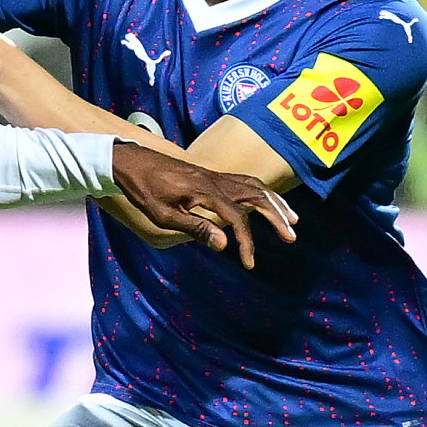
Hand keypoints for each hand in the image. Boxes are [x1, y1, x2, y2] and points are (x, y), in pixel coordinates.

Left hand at [109, 138, 295, 267]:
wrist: (134, 163)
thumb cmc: (145, 191)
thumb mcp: (164, 216)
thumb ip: (196, 228)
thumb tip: (224, 245)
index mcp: (206, 192)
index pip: (238, 218)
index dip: (247, 242)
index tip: (249, 264)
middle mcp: (217, 180)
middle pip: (257, 196)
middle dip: (277, 217)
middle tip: (292, 237)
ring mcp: (216, 175)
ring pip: (255, 186)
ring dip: (275, 202)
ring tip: (292, 220)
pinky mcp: (213, 175)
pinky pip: (245, 181)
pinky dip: (262, 191)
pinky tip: (268, 202)